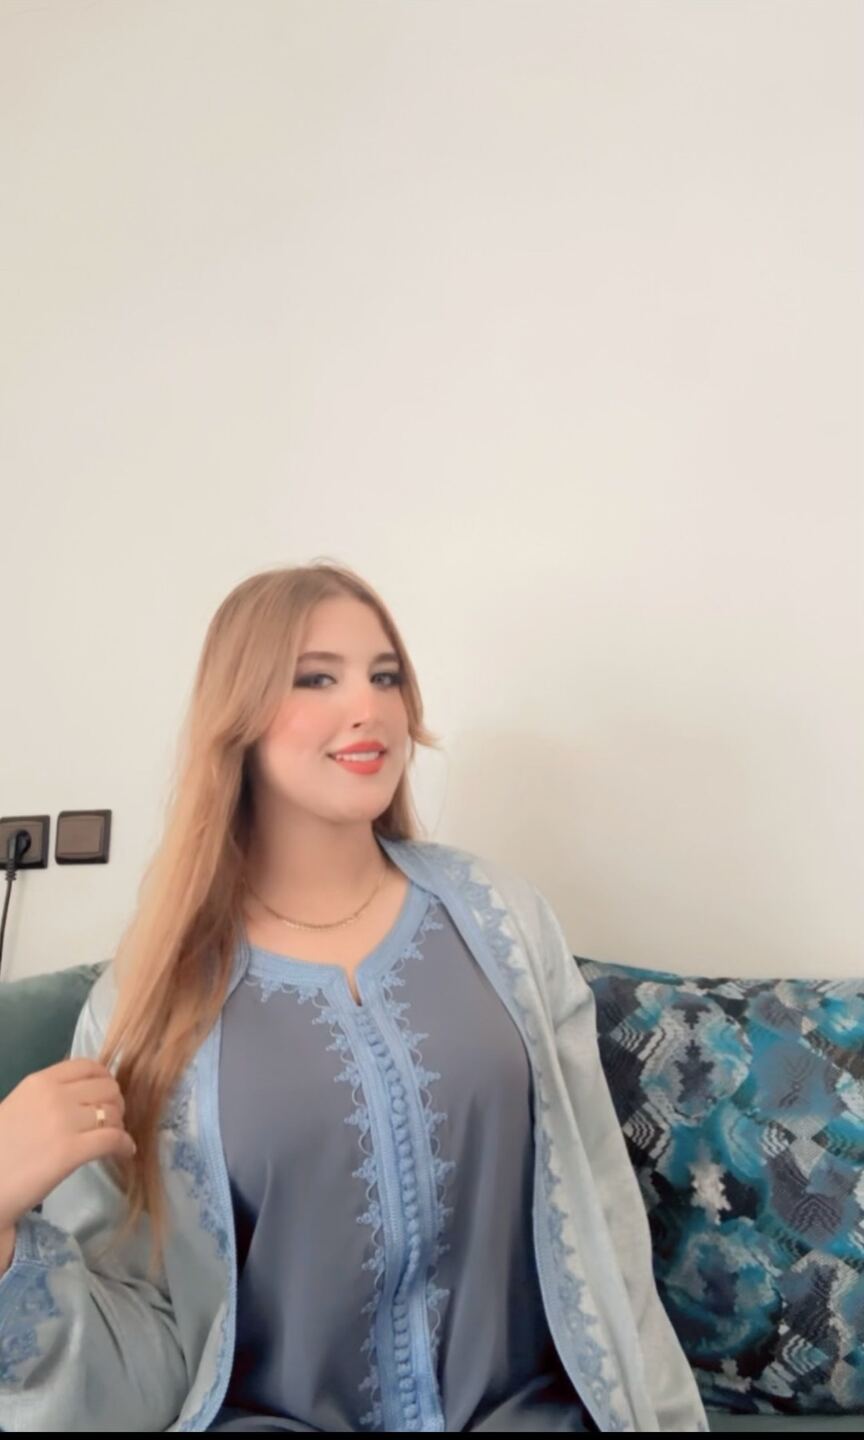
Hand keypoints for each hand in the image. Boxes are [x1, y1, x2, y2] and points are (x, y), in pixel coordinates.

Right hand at [0, 1058, 135, 1234]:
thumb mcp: (18, 1105)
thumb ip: (48, 1096)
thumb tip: (83, 1094)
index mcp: (40, 1081)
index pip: (89, 1066)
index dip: (105, 1080)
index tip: (106, 1096)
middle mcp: (54, 1095)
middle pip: (108, 1088)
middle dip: (115, 1104)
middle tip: (111, 1121)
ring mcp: (64, 1122)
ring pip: (113, 1113)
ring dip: (119, 1126)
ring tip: (114, 1140)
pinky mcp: (70, 1152)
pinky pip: (113, 1139)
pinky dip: (125, 1145)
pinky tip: (125, 1152)